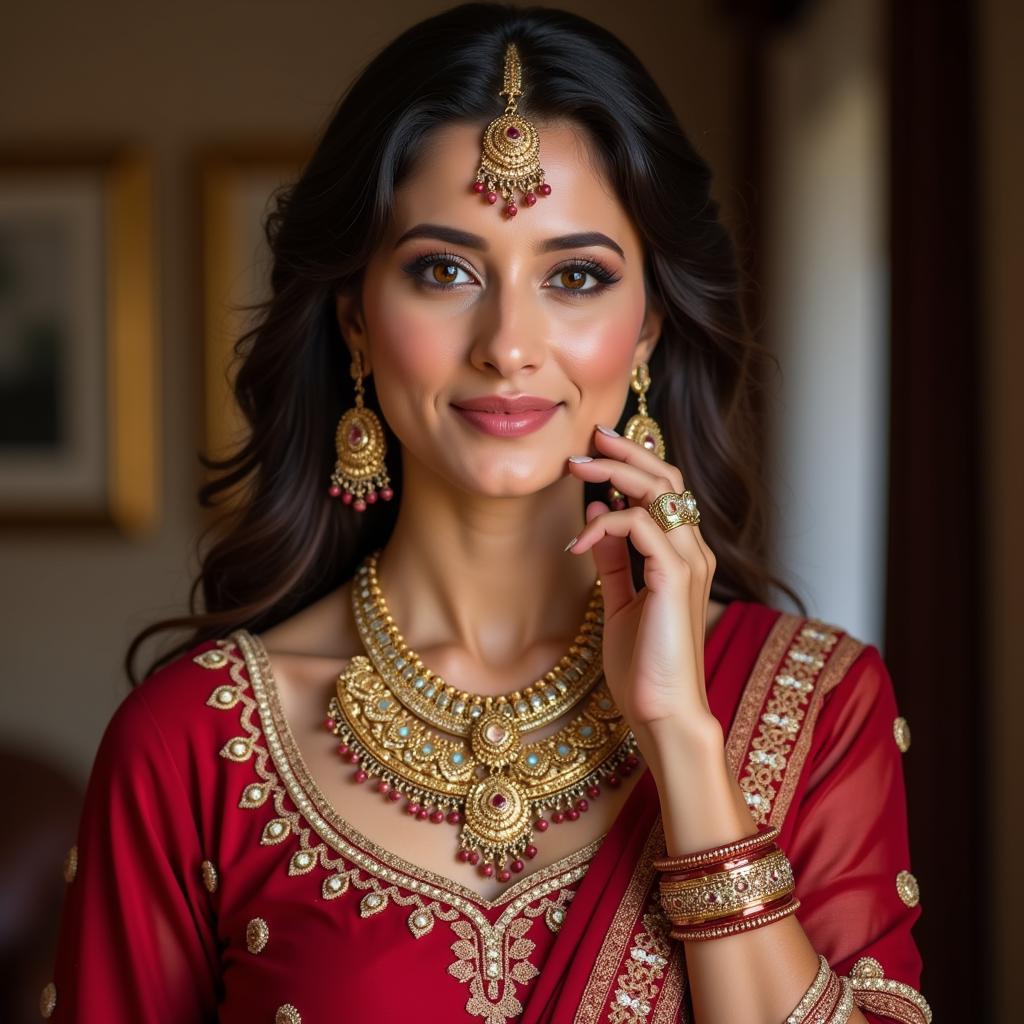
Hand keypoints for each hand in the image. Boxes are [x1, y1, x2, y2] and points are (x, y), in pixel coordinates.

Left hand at [565, 425, 718, 742]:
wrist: (662, 711)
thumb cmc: (643, 666)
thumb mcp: (621, 602)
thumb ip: (613, 559)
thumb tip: (598, 514)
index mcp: (683, 556)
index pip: (666, 491)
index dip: (633, 463)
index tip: (595, 450)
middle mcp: (693, 552)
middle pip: (667, 478)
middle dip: (625, 453)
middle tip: (588, 441)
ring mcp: (689, 563)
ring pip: (659, 492)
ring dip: (614, 474)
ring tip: (576, 469)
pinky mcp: (676, 579)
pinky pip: (642, 527)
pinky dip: (607, 524)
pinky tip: (578, 540)